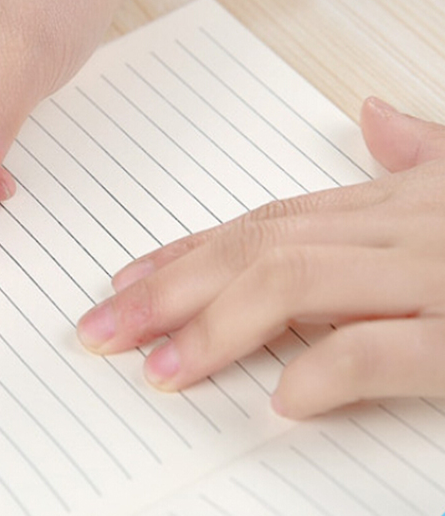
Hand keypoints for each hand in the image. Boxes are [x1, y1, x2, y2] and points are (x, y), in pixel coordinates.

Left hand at [76, 97, 444, 417]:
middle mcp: (395, 232)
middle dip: (168, 288)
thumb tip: (373, 114)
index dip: (186, 252)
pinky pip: (377, 349)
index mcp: (386, 208)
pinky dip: (321, 372)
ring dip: (212, 327)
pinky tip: (279, 401)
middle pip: (255, 249)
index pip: (264, 224)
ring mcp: (428, 276)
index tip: (125, 280)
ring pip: (292, 282)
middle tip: (103, 328)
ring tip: (157, 370)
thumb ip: (416, 157)